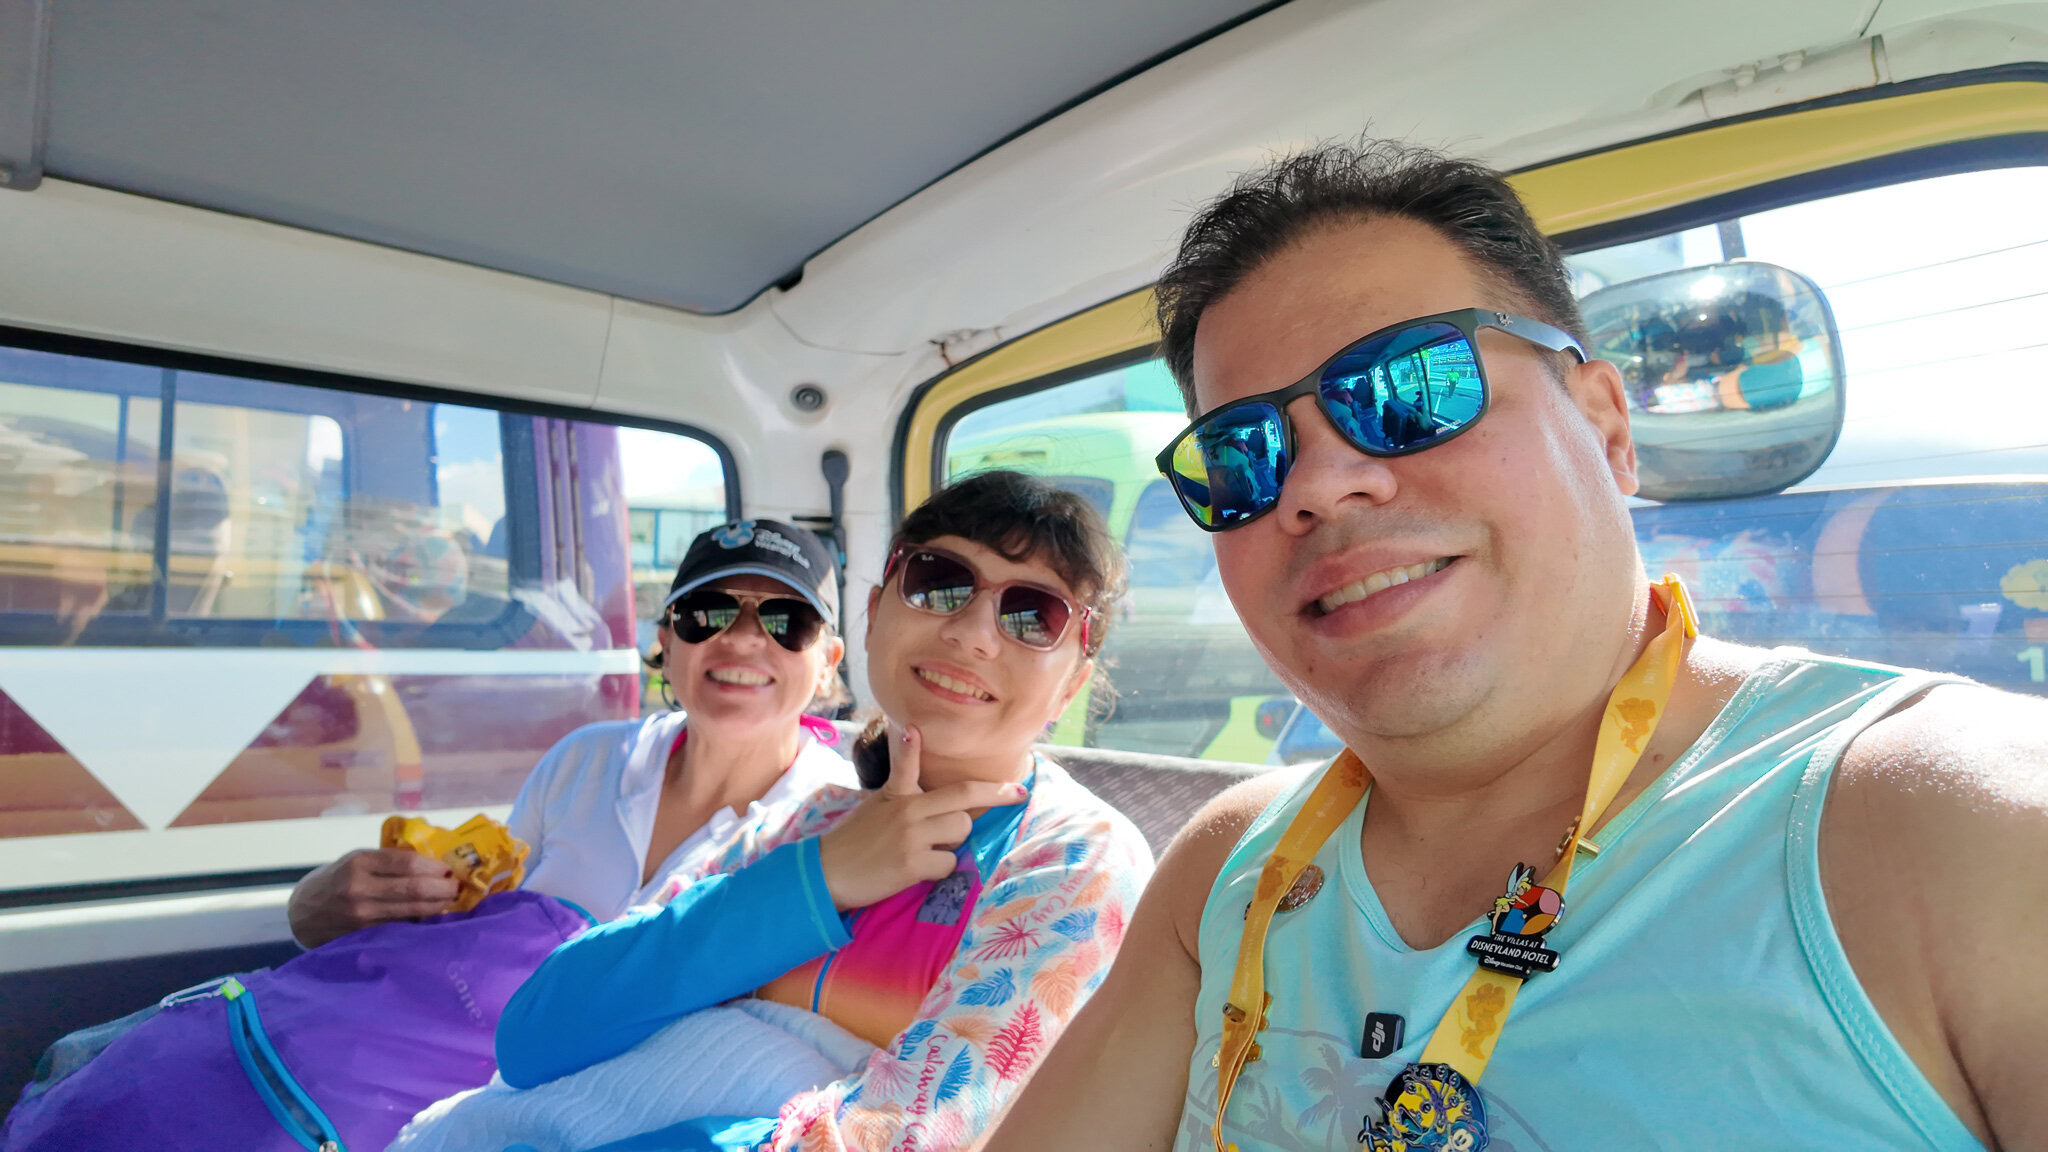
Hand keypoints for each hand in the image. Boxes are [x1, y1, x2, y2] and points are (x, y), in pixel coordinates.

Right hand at [287, 848, 461, 946]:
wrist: (304, 912)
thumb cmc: (337, 879)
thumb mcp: (357, 859)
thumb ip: (389, 859)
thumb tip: (433, 860)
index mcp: (360, 863)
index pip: (407, 863)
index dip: (434, 867)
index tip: (449, 868)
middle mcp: (360, 889)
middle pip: (414, 889)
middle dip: (443, 888)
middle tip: (457, 887)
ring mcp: (362, 915)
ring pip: (411, 911)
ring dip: (437, 906)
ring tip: (450, 900)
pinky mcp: (364, 935)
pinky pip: (401, 927)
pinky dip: (420, 921)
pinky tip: (432, 916)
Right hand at [817, 725, 1026, 910]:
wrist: (827, 872)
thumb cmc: (856, 838)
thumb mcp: (878, 800)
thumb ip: (902, 776)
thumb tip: (911, 731)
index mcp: (900, 793)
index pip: (932, 770)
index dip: (973, 770)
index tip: (1011, 778)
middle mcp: (908, 809)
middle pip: (965, 800)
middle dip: (991, 799)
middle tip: (1018, 796)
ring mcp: (911, 836)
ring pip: (960, 831)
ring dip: (952, 842)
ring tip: (925, 849)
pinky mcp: (911, 863)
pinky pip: (948, 862)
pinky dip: (939, 868)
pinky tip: (916, 869)